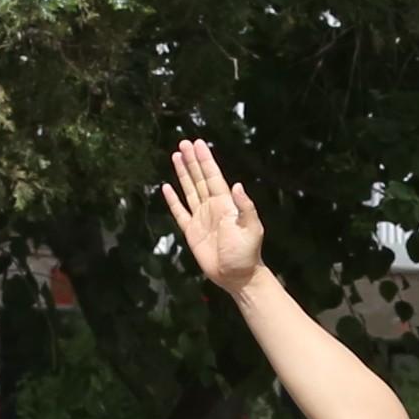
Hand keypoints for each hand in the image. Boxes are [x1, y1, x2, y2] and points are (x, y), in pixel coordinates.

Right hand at [160, 138, 271, 294]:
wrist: (237, 276)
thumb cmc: (246, 254)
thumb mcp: (252, 229)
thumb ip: (246, 208)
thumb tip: (237, 185)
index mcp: (226, 204)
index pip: (213, 176)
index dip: (205, 160)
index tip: (198, 144)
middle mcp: (212, 207)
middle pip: (199, 178)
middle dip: (192, 161)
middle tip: (184, 142)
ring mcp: (200, 218)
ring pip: (189, 190)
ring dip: (183, 173)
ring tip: (176, 156)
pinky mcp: (191, 231)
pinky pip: (179, 212)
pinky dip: (173, 200)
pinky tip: (166, 187)